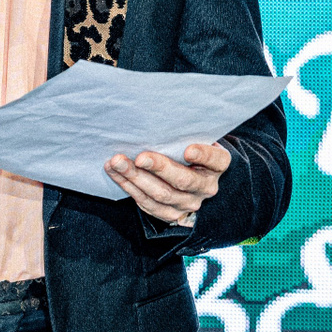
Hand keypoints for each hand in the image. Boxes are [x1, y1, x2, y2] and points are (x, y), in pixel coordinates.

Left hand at [106, 143, 229, 226]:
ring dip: (135, 178)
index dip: (203, 155)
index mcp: (217, 165)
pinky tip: (114, 173)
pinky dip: (128, 187)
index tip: (188, 149)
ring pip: (160, 195)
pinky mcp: (171, 215)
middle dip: (158, 168)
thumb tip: (160, 116)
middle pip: (182, 180)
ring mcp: (189, 204)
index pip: (215, 160)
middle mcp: (206, 187)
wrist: (192, 176)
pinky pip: (147, 204)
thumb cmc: (189, 147)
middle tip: (139, 157)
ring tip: (116, 162)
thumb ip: (184, 133)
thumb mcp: (196, 138)